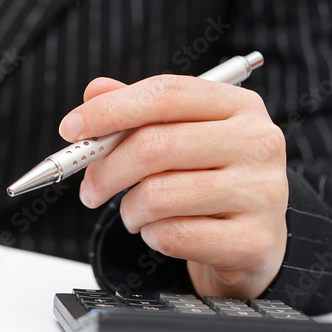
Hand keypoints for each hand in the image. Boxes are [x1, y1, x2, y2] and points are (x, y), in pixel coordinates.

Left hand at [61, 75, 287, 299]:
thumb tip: (95, 91)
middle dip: (105, 170)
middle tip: (89, 190)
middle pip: (154, 146)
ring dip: (129, 210)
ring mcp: (261, 193)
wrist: (255, 240)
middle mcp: (258, 142)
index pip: (166, 94)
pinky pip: (172, 236)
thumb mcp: (179, 138)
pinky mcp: (253, 241)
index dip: (110, 110)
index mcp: (238, 106)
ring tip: (136, 214)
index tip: (70, 129)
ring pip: (157, 196)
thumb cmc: (209, 181)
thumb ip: (138, 113)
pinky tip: (162, 232)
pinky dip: (151, 237)